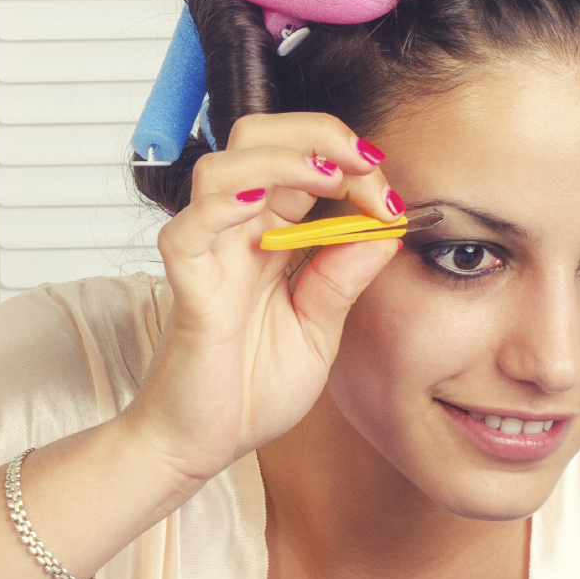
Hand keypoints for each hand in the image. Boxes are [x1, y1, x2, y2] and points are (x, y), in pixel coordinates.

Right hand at [119, 111, 402, 489]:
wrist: (202, 443)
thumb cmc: (249, 390)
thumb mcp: (320, 329)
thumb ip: (343, 278)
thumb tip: (383, 228)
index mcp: (268, 237)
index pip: (303, 162)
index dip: (350, 162)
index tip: (392, 197)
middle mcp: (235, 234)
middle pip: (257, 139)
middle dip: (316, 135)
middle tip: (364, 164)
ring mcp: (207, 256)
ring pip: (221, 168)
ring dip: (279, 158)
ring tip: (326, 175)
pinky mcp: (187, 287)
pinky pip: (188, 230)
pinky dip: (221, 205)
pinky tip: (257, 201)